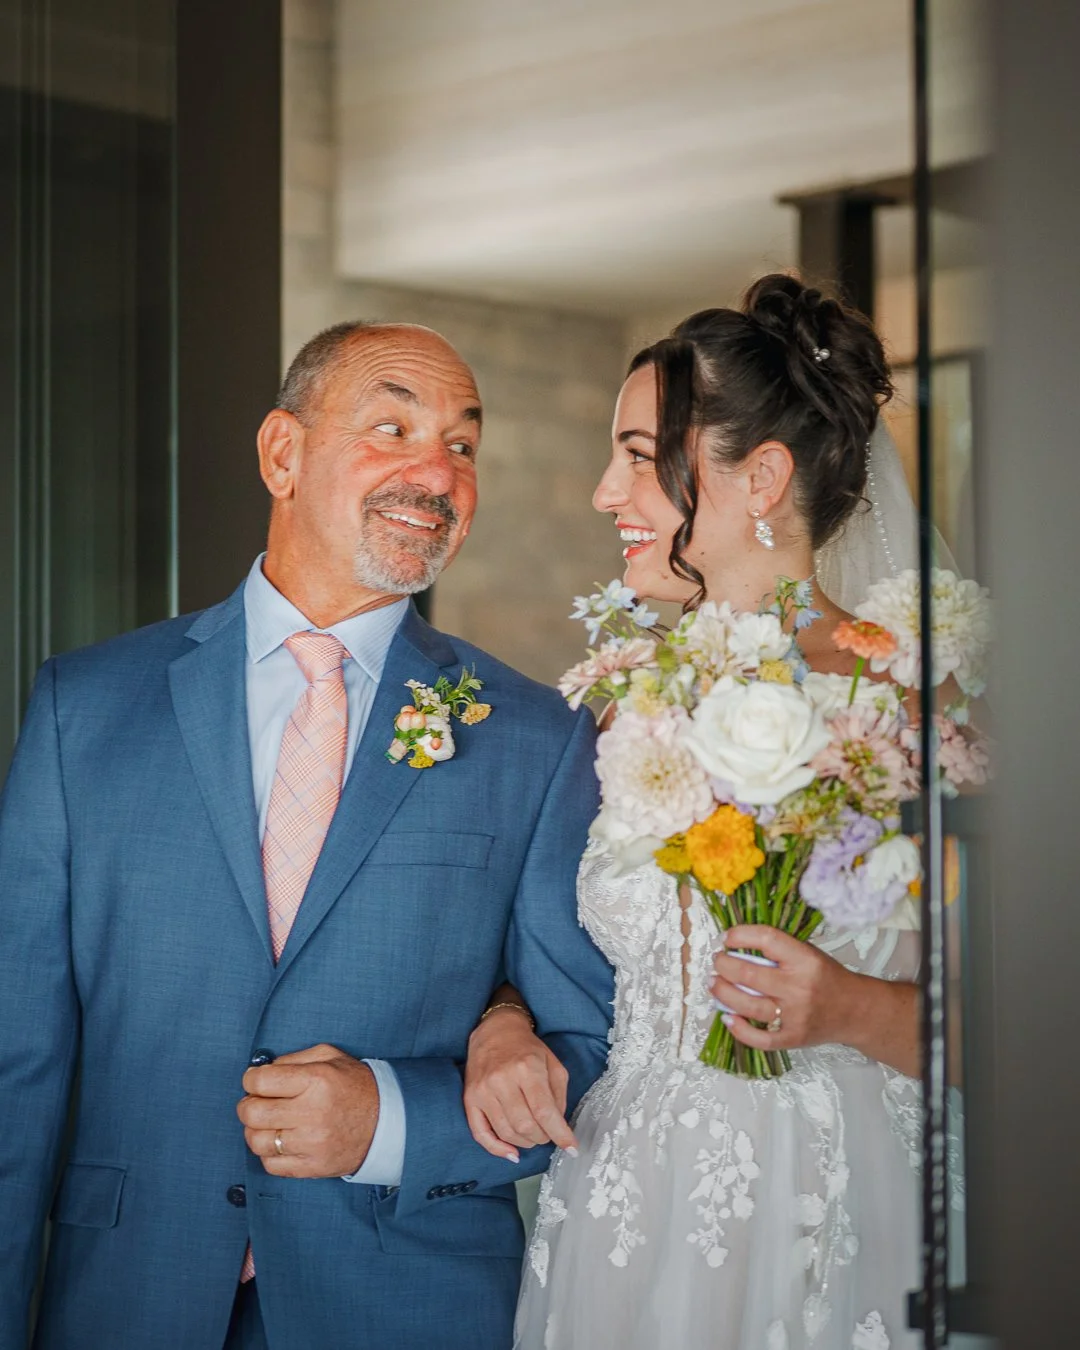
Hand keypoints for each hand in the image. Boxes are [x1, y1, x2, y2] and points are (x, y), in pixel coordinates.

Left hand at [237, 1044, 378, 1177]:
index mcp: (316, 1080)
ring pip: (257, 1141)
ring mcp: (311, 1143)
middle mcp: (312, 1112)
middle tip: (255, 1102)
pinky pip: (270, 1165)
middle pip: (252, 1113)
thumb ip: (293, 1059)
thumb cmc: (355, 1086)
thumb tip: (260, 1071)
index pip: (260, 1081)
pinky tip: (281, 1141)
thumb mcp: (329, 1057)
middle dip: (247, 1105)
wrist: (387, 1121)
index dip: (250, 1079)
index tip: (255, 1081)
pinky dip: (269, 1153)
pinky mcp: (312, 1166)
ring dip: (255, 1130)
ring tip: (268, 1123)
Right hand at [464, 1008, 577, 1161]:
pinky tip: (512, 1152)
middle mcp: (502, 1079)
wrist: (494, 1032)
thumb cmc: (527, 1049)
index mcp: (527, 1068)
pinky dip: (497, 1149)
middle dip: (542, 1137)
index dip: (560, 1134)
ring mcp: (483, 1090)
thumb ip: (559, 1095)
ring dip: (525, 1142)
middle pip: (525, 1125)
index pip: (544, 1111)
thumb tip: (558, 1126)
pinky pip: (480, 1133)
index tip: (572, 1148)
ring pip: (506, 1132)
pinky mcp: (470, 1099)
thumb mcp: (552, 1063)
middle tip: (548, 1134)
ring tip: (533, 1136)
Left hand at [710, 925, 860, 1053]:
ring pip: (748, 1005)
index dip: (740, 935)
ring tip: (714, 983)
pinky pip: (760, 1038)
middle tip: (717, 961)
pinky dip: (739, 1029)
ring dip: (723, 993)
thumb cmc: (827, 977)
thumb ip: (778, 949)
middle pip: (748, 975)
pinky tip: (727, 1017)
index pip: (766, 940)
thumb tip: (736, 943)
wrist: (855, 1010)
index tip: (727, 938)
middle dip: (724, 965)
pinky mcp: (793, 1038)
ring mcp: (794, 1016)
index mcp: (804, 960)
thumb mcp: (808, 952)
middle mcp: (798, 987)